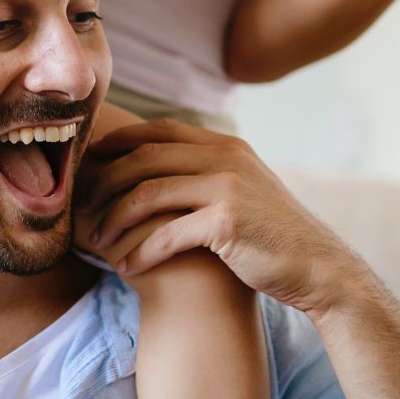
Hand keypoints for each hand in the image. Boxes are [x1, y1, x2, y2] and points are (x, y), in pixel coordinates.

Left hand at [82, 119, 359, 317]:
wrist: (317, 267)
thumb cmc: (272, 235)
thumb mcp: (244, 189)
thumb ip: (209, 172)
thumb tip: (163, 168)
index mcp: (226, 145)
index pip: (160, 131)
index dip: (121, 141)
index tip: (92, 161)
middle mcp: (225, 157)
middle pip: (145, 158)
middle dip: (107, 183)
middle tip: (83, 209)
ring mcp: (227, 186)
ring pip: (148, 193)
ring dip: (116, 220)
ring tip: (98, 243)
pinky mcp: (226, 221)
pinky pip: (166, 233)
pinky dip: (141, 251)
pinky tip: (126, 267)